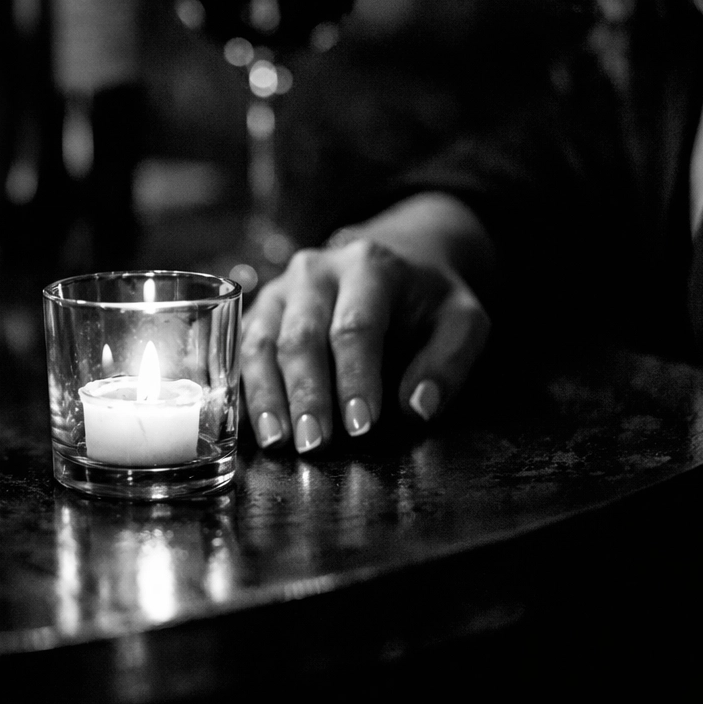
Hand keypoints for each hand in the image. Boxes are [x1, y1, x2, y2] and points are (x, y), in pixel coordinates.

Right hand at [241, 200, 491, 453]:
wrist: (394, 258)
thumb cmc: (427, 300)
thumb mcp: (462, 320)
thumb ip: (449, 362)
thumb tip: (418, 409)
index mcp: (368, 266)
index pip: (356, 326)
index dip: (356, 378)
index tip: (363, 426)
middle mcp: (314, 271)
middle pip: (300, 336)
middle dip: (306, 394)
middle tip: (315, 445)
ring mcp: (280, 289)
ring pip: (259, 342)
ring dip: (265, 396)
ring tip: (277, 442)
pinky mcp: (260, 310)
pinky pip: (240, 350)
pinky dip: (243, 388)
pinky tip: (248, 426)